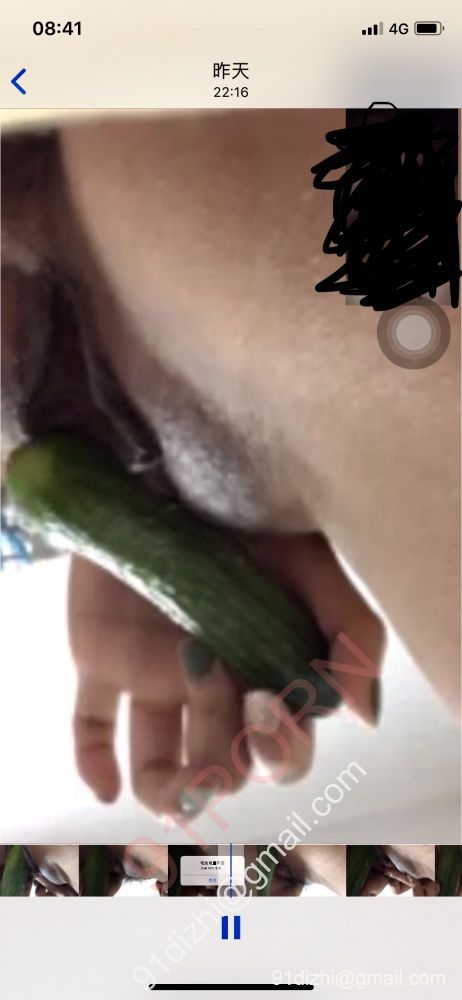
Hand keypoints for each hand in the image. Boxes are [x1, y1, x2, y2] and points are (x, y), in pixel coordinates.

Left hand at [69, 531, 383, 817]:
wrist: (165, 462)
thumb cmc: (248, 510)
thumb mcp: (310, 558)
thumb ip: (348, 629)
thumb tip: (365, 715)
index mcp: (268, 671)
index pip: (282, 746)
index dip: (278, 747)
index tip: (264, 699)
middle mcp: (215, 685)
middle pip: (223, 765)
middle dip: (225, 763)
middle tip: (222, 702)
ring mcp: (155, 677)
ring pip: (158, 764)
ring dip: (165, 789)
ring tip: (165, 782)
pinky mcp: (100, 659)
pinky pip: (90, 724)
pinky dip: (92, 762)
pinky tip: (103, 783)